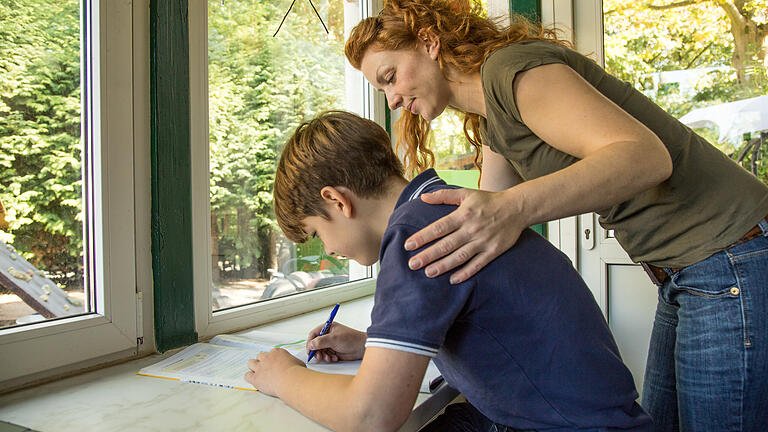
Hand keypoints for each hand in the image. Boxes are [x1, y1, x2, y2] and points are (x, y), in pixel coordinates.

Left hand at [245, 348, 304, 395]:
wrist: (290, 380)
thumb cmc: (296, 372)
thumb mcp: (298, 362)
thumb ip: (293, 362)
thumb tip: (294, 364)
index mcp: (277, 352)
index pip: (271, 353)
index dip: (273, 359)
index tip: (275, 363)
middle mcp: (267, 358)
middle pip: (260, 356)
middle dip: (262, 361)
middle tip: (266, 368)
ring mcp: (260, 367)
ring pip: (250, 362)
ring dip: (253, 366)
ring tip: (258, 372)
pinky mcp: (256, 378)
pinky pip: (247, 375)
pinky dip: (249, 377)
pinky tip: (253, 379)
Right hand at [306, 322, 365, 361]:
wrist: (362, 348)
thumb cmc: (351, 339)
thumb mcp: (334, 339)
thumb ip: (321, 341)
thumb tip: (311, 344)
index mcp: (327, 328)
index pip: (313, 334)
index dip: (310, 342)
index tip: (309, 350)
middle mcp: (328, 335)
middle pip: (315, 344)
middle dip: (316, 351)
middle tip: (319, 356)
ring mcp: (330, 344)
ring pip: (320, 351)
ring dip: (323, 356)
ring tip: (329, 358)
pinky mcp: (333, 351)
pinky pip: (326, 356)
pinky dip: (329, 358)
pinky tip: (335, 358)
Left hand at [405, 188, 527, 283]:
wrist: (517, 208)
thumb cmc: (488, 200)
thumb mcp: (466, 193)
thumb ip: (443, 195)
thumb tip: (423, 197)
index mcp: (462, 215)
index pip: (438, 228)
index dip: (423, 237)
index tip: (408, 245)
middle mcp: (471, 229)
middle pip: (446, 245)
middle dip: (428, 255)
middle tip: (412, 265)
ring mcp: (483, 242)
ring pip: (459, 257)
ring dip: (443, 266)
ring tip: (428, 273)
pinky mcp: (493, 251)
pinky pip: (477, 264)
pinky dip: (466, 273)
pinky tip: (453, 280)